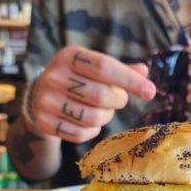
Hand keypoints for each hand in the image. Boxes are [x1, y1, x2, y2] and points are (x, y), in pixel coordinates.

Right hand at [26, 46, 156, 142]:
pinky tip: (89, 123)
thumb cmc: (77, 79)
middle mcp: (54, 76)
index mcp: (69, 56)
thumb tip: (144, 72)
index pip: (104, 67)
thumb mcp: (94, 68)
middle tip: (119, 100)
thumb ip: (119, 70)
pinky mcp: (44, 122)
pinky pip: (80, 134)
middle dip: (118, 101)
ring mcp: (46, 100)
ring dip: (106, 117)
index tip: (150, 92)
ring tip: (103, 111)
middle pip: (100, 95)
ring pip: (92, 118)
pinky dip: (92, 131)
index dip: (130, 80)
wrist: (40, 97)